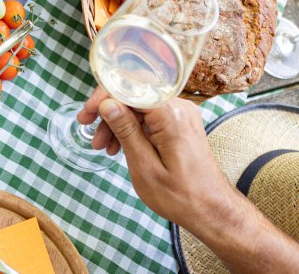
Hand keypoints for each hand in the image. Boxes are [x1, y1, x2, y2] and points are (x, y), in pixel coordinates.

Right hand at [79, 88, 232, 226]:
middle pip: (133, 95)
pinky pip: (149, 117)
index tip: (86, 115)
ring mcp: (181, 115)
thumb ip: (126, 131)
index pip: (130, 88)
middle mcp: (178, 108)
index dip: (103, 97)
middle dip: (107, 111)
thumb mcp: (144, 166)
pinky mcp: (180, 124)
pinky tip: (119, 146)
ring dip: (117, 122)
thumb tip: (107, 104)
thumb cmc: (181, 196)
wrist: (212, 210)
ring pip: (138, 106)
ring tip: (103, 146)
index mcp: (171, 115)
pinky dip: (131, 128)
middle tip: (88, 128)